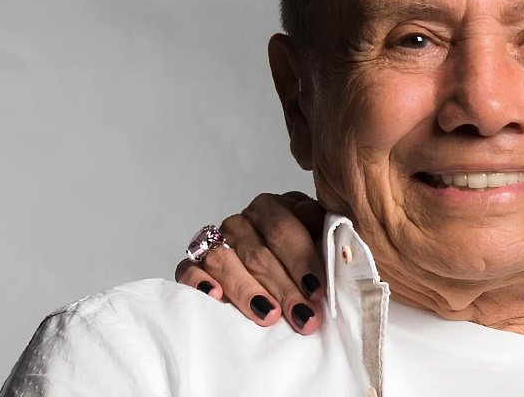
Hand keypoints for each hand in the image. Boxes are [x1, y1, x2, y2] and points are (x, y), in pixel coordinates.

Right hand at [175, 192, 326, 333]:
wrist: (281, 278)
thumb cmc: (303, 261)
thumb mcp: (320, 243)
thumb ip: (326, 238)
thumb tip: (336, 247)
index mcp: (273, 207)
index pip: (283, 228)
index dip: (301, 259)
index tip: (317, 289)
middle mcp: (242, 221)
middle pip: (258, 252)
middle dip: (283, 287)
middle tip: (303, 316)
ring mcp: (216, 241)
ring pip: (224, 260)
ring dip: (248, 290)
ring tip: (269, 315)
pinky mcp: (193, 264)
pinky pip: (188, 269)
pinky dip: (199, 281)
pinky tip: (216, 297)